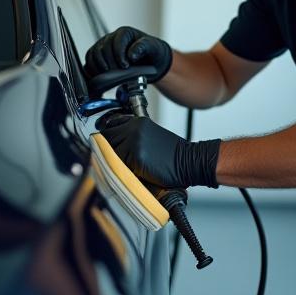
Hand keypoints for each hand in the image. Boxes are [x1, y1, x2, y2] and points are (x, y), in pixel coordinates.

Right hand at [85, 26, 171, 80]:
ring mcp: (103, 47)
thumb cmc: (151, 52)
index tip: (125, 66)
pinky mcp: (98, 57)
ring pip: (93, 55)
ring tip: (109, 78)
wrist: (150, 60)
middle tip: (118, 74)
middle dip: (110, 64)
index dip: (119, 55)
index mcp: (124, 33)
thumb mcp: (152, 47)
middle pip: (102, 49)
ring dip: (99, 68)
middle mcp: (111, 38)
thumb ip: (143, 47)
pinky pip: (89, 62)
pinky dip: (92, 70)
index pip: (116, 42)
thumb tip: (131, 55)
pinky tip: (99, 78)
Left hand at [96, 111, 220, 188]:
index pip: (110, 127)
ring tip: (128, 168)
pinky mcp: (135, 157)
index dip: (107, 138)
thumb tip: (112, 145)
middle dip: (108, 150)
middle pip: (106, 139)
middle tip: (116, 160)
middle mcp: (133, 129)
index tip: (106, 146)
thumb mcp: (151, 137)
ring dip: (114, 162)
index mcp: (138, 122)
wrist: (189, 161)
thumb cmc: (173, 154)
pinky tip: (133, 172)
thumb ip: (133, 137)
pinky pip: (118, 165)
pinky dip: (122, 171)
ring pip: (110, 153)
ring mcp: (133, 142)